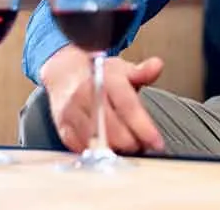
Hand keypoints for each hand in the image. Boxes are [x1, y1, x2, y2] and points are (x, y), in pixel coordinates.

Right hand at [40, 45, 165, 153]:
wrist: (65, 75)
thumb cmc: (99, 76)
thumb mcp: (123, 69)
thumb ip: (142, 72)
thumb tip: (157, 66)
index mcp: (105, 80)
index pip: (127, 106)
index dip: (144, 128)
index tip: (157, 143)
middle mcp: (86, 96)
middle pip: (112, 128)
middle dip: (132, 142)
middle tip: (144, 147)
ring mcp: (72, 113)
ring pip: (96, 141)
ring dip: (116, 151)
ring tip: (129, 151)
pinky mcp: (63, 128)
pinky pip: (80, 148)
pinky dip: (97, 154)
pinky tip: (109, 152)